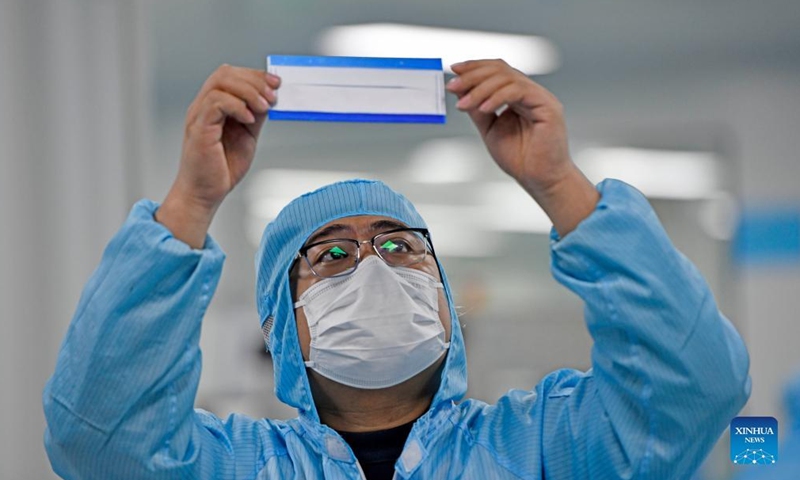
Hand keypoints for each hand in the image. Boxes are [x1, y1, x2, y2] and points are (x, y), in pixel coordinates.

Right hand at [157, 65, 279, 247]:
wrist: (205, 193)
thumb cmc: (221, 168)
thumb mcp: (247, 136)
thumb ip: (255, 116)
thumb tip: (270, 98)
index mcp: (214, 106)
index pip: (231, 76)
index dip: (255, 75)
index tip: (276, 83)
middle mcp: (203, 106)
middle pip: (225, 73)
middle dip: (254, 80)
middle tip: (273, 96)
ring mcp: (199, 115)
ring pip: (220, 83)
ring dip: (248, 92)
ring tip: (264, 107)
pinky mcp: (199, 127)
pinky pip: (216, 102)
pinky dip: (237, 106)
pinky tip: (250, 119)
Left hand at [446, 59, 597, 235]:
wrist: (539, 179)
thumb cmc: (520, 158)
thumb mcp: (489, 129)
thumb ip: (477, 109)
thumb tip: (460, 90)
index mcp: (518, 95)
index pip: (497, 70)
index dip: (475, 67)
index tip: (453, 71)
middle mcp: (530, 92)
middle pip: (500, 69)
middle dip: (473, 75)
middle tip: (453, 86)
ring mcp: (540, 97)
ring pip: (507, 78)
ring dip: (480, 88)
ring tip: (463, 104)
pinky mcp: (548, 106)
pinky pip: (519, 91)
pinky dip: (498, 97)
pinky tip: (483, 108)